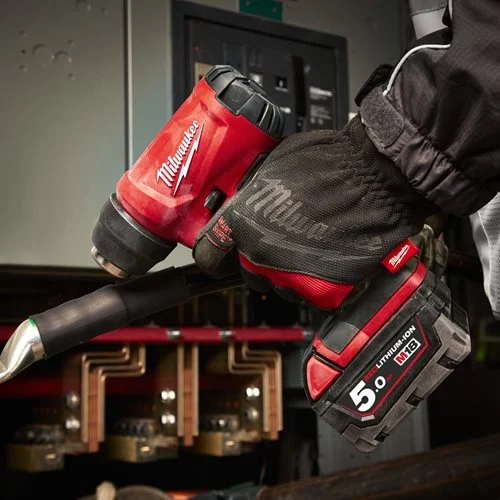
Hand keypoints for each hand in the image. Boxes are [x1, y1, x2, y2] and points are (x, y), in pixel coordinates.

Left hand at [193, 116, 435, 309]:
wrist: (379, 178)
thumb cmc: (331, 163)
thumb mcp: (273, 166)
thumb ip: (249, 196)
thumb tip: (242, 204)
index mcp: (240, 223)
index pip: (208, 254)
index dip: (216, 250)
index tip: (222, 249)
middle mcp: (259, 255)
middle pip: (244, 269)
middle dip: (257, 256)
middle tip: (282, 236)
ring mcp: (289, 277)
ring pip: (276, 284)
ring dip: (286, 271)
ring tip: (310, 244)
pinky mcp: (320, 292)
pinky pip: (306, 292)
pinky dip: (313, 280)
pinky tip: (326, 256)